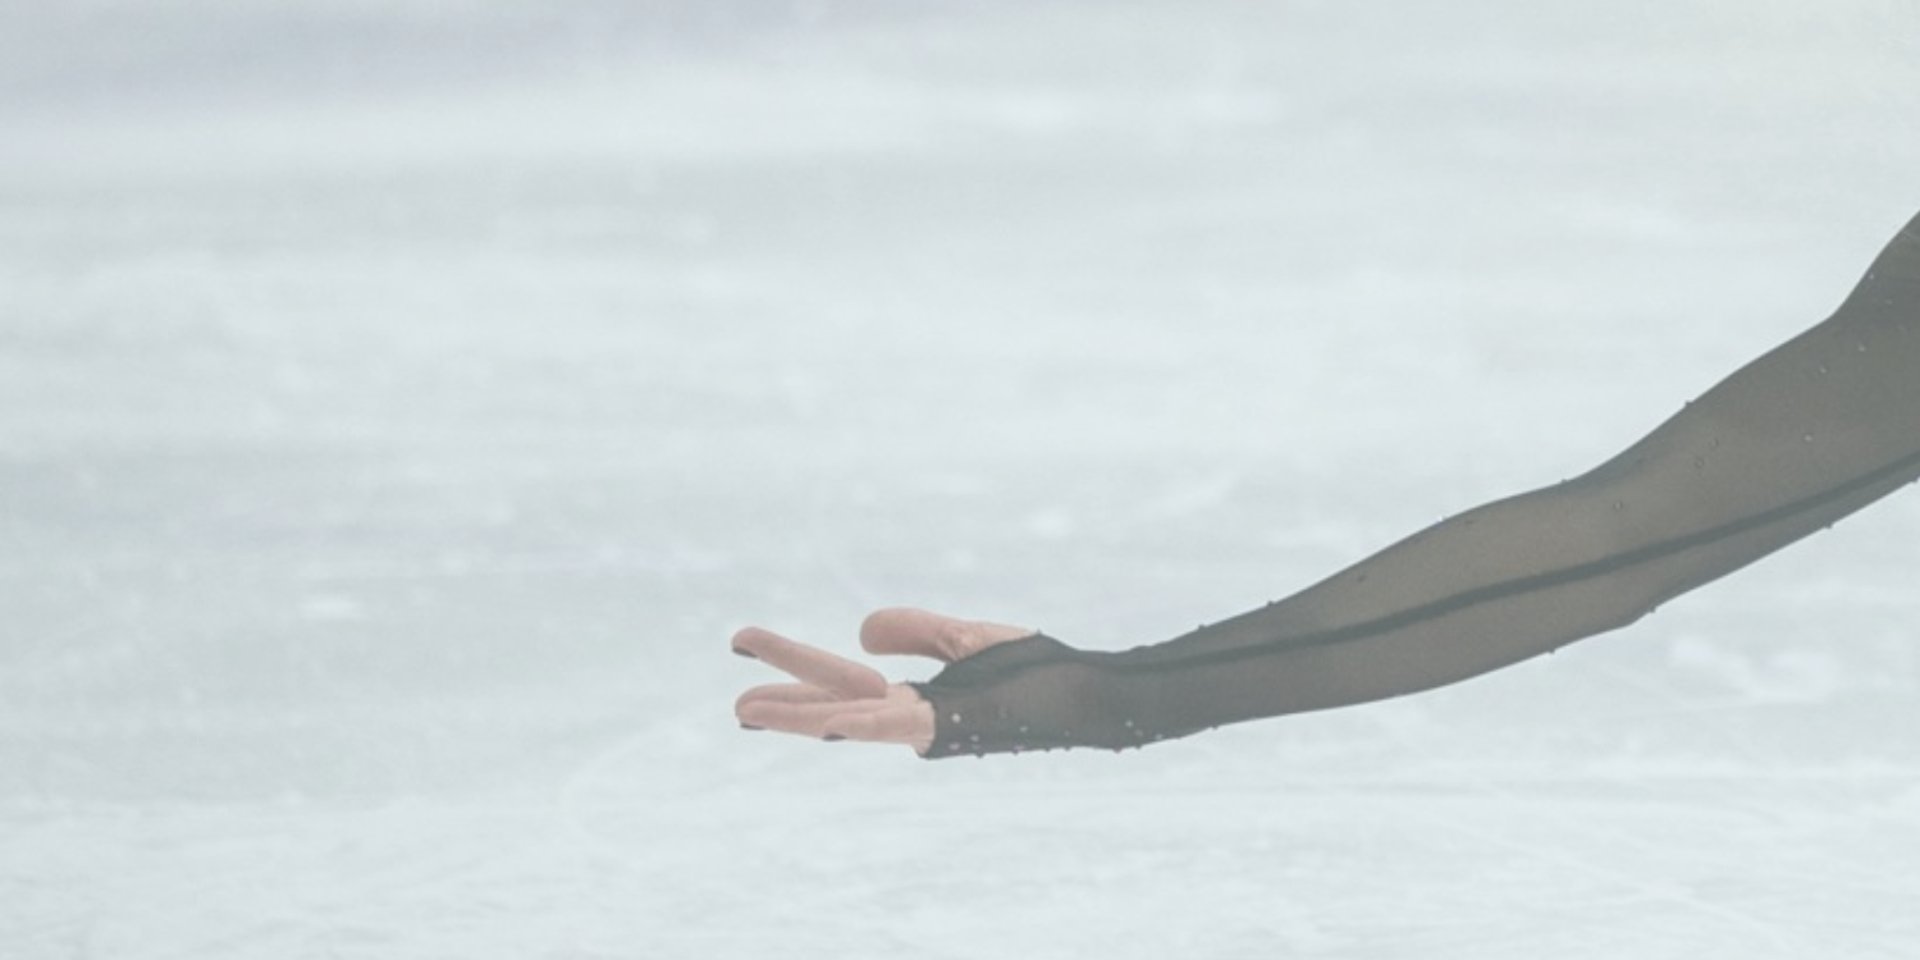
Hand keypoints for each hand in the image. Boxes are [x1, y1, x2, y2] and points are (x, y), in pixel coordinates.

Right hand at [731, 607, 1033, 754]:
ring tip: (745, 708)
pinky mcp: (948, 726)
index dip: (795, 668)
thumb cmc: (1038, 673)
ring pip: (847, 719)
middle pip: (832, 700)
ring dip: (796, 715)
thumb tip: (859, 632)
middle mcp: (911, 718)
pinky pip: (893, 724)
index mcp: (912, 699)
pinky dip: (857, 720)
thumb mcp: (965, 638)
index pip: (840, 683)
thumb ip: (915, 631)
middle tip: (733, 682)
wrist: (1088, 694)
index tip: (747, 648)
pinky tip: (825, 721)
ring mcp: (926, 727)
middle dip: (782, 694)